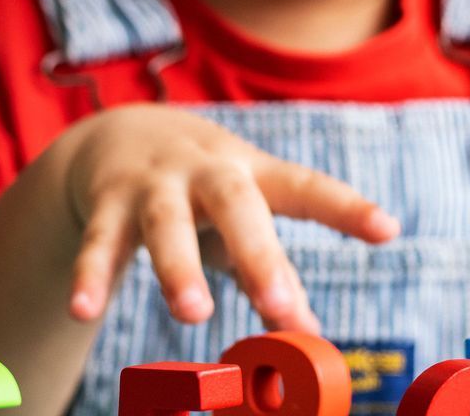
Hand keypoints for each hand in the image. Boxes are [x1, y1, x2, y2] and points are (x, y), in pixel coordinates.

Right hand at [58, 105, 400, 331]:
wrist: (119, 134)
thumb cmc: (205, 191)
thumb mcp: (244, 219)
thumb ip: (274, 275)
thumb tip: (309, 336)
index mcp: (254, 174)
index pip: (306, 188)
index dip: (346, 208)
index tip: (387, 229)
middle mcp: (206, 173)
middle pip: (236, 205)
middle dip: (258, 255)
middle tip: (281, 306)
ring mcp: (154, 185)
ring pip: (165, 224)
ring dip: (179, 268)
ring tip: (194, 312)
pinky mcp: (106, 203)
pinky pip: (98, 242)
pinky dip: (90, 275)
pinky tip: (82, 309)